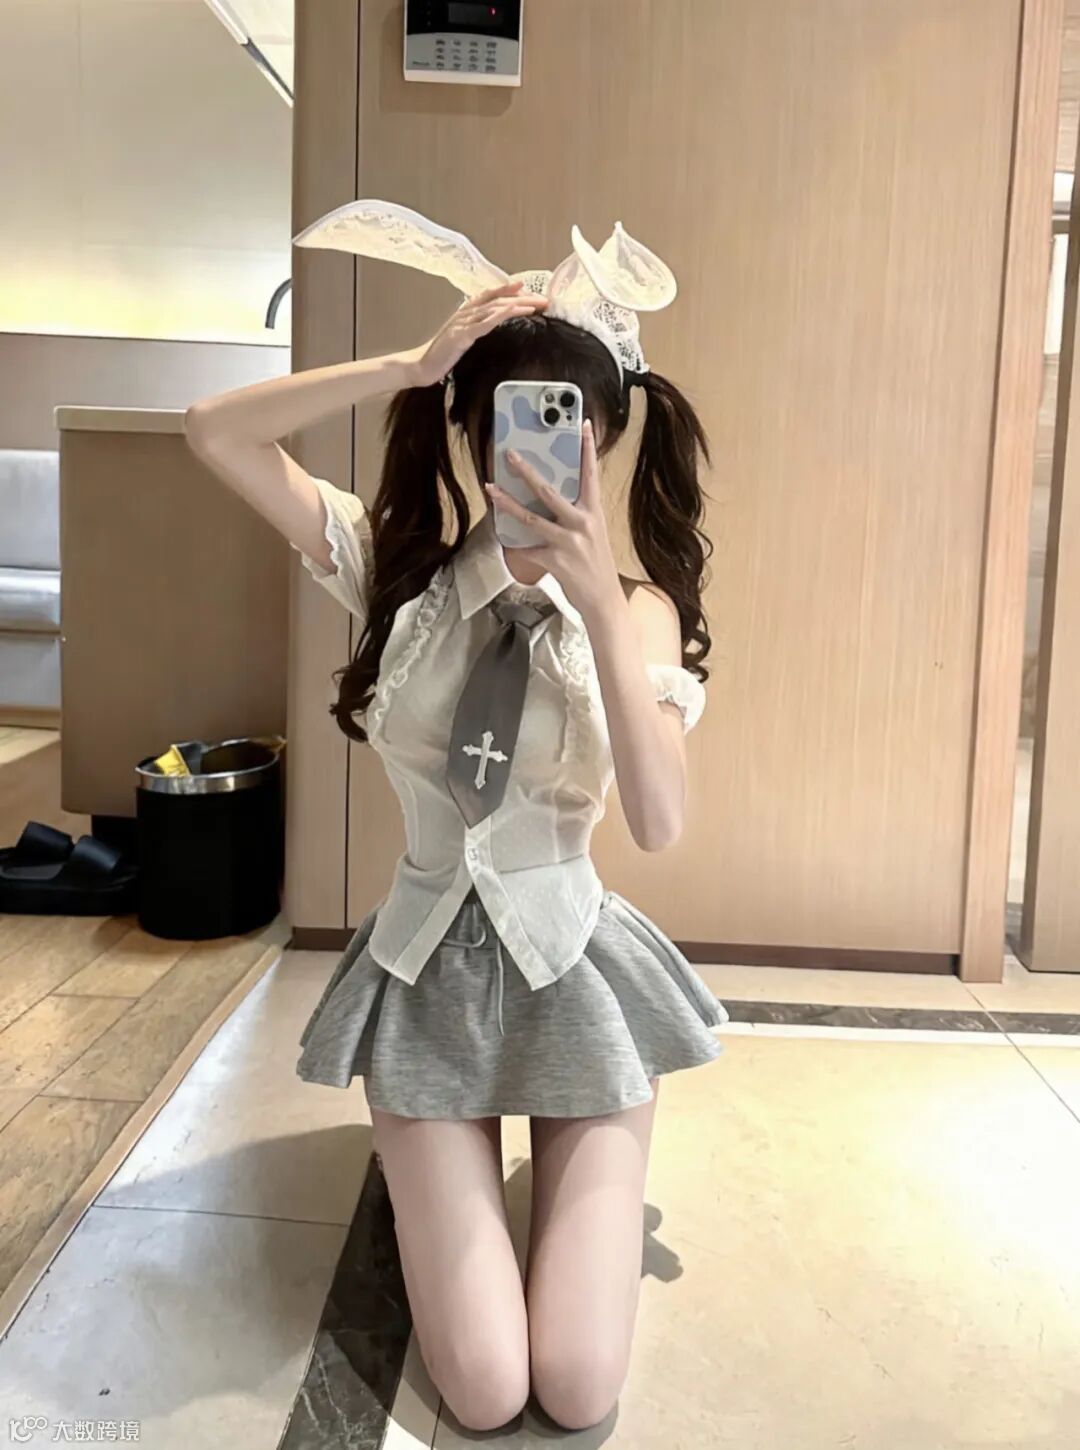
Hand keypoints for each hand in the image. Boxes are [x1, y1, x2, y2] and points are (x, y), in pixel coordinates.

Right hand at [403, 281, 547, 387]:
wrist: (421, 367)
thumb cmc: (441, 356)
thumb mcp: (462, 339)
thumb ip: (476, 330)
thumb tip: (493, 330)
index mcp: (465, 312)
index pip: (490, 295)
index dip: (509, 289)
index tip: (528, 288)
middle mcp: (465, 313)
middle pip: (498, 299)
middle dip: (523, 297)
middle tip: (543, 299)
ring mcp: (463, 323)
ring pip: (495, 307)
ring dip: (519, 304)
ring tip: (537, 304)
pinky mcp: (462, 335)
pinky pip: (486, 322)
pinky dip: (503, 314)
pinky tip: (517, 311)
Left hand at [483, 420, 622, 618]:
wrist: (603, 600)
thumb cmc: (597, 566)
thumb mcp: (594, 534)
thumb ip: (577, 516)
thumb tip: (553, 501)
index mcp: (594, 513)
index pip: (591, 475)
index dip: (587, 449)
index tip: (584, 425)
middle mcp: (582, 523)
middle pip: (549, 491)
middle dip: (527, 471)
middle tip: (510, 455)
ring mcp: (568, 542)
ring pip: (530, 518)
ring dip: (507, 503)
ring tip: (490, 489)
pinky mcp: (555, 560)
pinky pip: (527, 549)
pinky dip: (515, 546)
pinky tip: (504, 539)